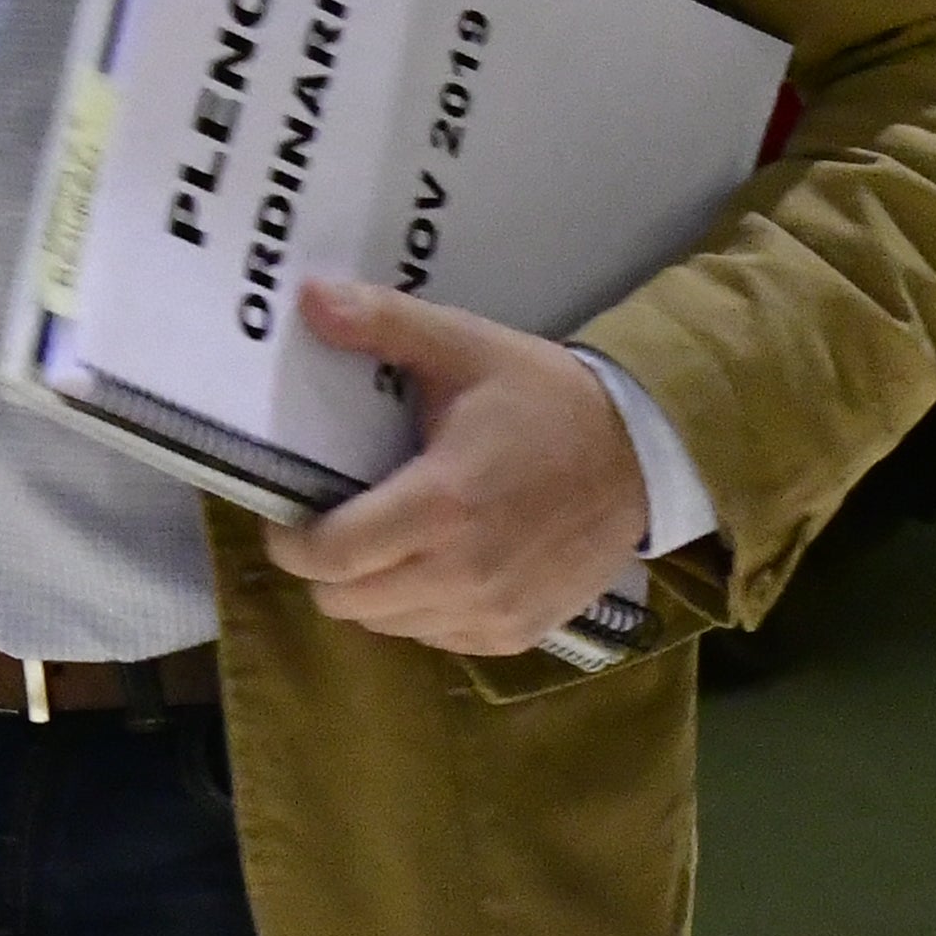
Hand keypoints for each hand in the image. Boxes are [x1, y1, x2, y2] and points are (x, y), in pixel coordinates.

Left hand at [277, 280, 652, 656]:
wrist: (645, 455)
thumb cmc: (547, 399)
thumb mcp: (466, 346)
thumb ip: (384, 324)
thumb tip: (306, 297)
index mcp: (440, 504)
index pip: (329, 556)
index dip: (292, 542)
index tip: (291, 518)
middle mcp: (462, 574)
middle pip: (346, 602)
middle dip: (328, 568)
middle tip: (342, 525)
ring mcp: (492, 612)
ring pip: (388, 627)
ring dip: (375, 592)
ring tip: (393, 544)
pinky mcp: (517, 635)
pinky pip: (437, 639)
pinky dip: (423, 612)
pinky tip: (441, 566)